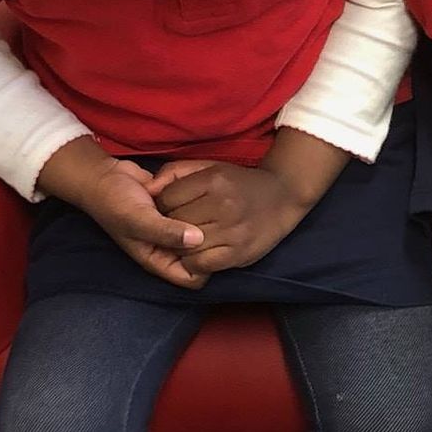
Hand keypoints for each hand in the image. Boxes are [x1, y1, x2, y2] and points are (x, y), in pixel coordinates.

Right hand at [39, 140, 207, 289]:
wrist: (105, 176)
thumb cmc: (114, 203)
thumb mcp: (138, 220)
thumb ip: (166, 232)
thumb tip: (198, 239)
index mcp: (158, 259)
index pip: (192, 278)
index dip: (205, 267)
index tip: (214, 245)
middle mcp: (168, 248)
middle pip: (201, 257)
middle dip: (211, 243)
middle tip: (218, 222)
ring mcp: (173, 230)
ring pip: (201, 235)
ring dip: (208, 222)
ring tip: (213, 207)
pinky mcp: (177, 211)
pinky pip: (197, 215)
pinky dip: (202, 207)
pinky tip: (205, 195)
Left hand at [156, 159, 312, 275]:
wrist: (283, 196)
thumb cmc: (239, 182)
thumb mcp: (210, 167)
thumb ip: (176, 172)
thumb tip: (147, 188)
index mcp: (214, 179)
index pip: (167, 198)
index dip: (162, 205)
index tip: (171, 207)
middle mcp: (223, 204)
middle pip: (174, 222)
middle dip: (170, 225)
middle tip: (178, 224)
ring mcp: (232, 230)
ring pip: (184, 246)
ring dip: (180, 246)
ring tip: (188, 239)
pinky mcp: (238, 253)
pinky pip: (200, 264)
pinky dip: (194, 261)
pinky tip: (199, 252)